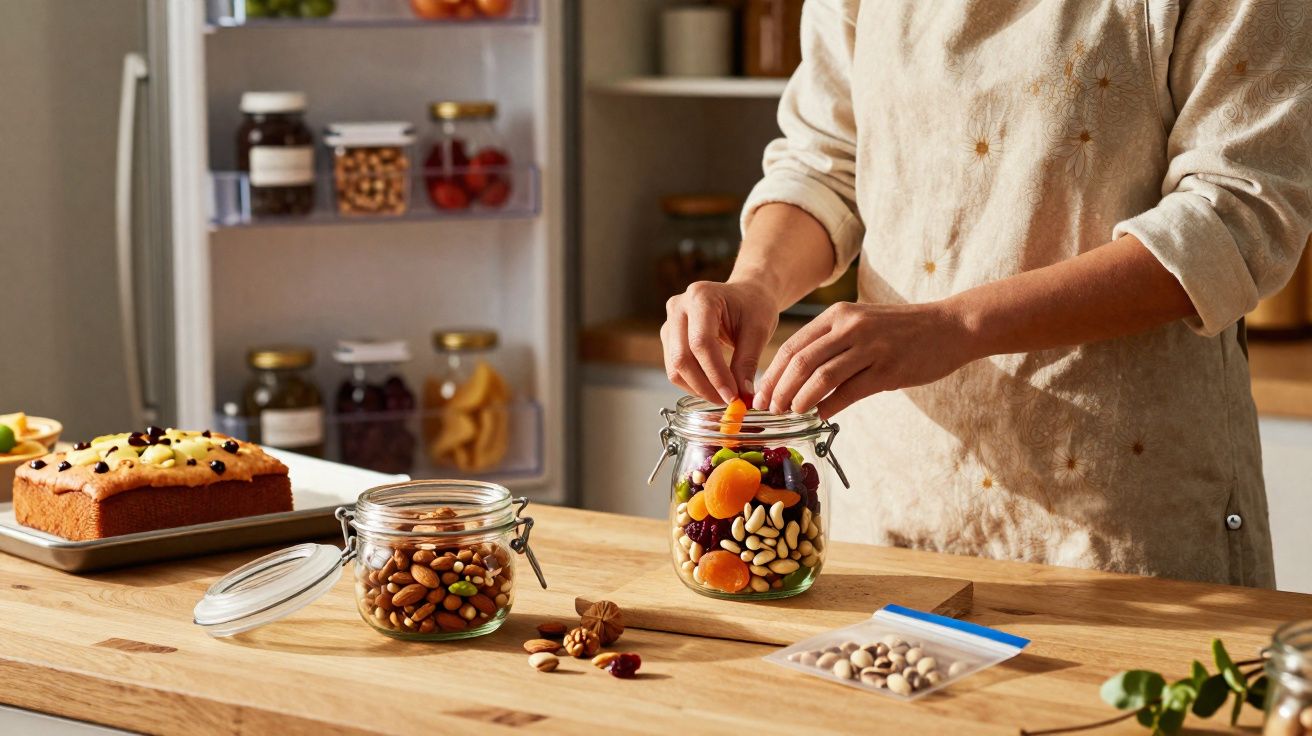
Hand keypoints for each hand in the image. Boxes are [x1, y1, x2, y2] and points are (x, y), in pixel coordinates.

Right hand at [661, 281, 780, 403]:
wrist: (744, 295)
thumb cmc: (753, 306)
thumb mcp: (758, 331)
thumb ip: (747, 362)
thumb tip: (742, 396)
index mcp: (701, 297)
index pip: (701, 343)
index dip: (716, 374)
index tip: (733, 396)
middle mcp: (678, 307)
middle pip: (682, 357)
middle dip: (705, 386)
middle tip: (728, 402)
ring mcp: (670, 322)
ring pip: (675, 367)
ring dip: (698, 388)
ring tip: (723, 396)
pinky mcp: (669, 337)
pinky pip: (674, 367)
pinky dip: (693, 383)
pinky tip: (713, 388)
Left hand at [753, 301, 977, 417]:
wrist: (949, 327)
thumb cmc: (901, 330)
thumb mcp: (861, 324)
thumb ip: (831, 344)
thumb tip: (796, 378)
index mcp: (838, 315)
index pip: (792, 346)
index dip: (771, 374)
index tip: (760, 395)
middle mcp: (850, 327)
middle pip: (800, 361)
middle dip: (779, 389)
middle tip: (770, 411)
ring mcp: (870, 347)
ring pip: (821, 377)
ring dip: (800, 400)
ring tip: (791, 415)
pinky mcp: (888, 369)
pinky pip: (850, 392)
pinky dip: (829, 407)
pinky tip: (819, 417)